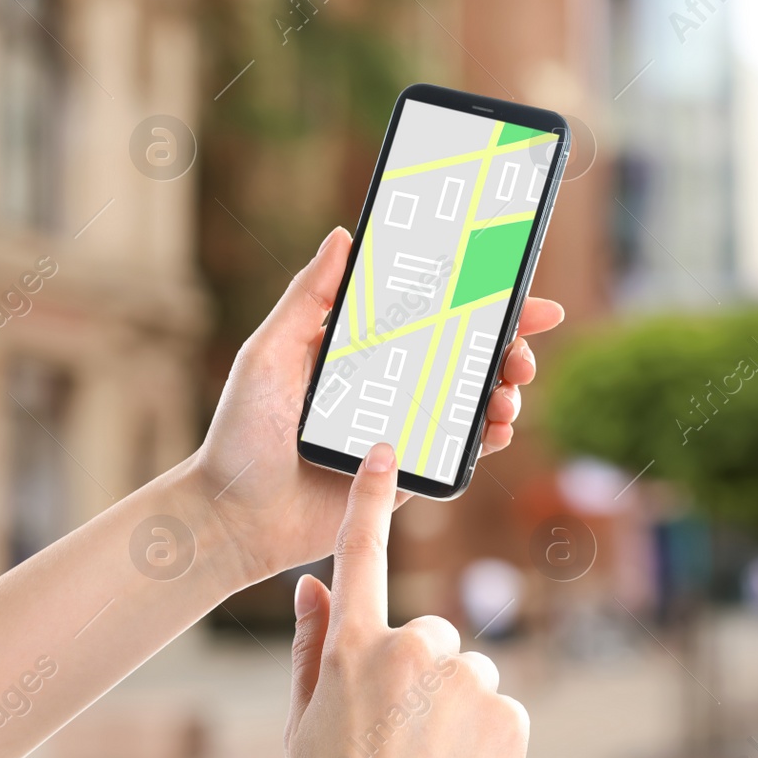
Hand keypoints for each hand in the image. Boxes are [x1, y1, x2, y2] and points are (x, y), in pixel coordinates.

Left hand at [189, 227, 563, 585]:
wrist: (236, 520)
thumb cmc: (240, 434)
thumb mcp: (268, 354)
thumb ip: (307, 299)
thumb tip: (342, 238)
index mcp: (362, 348)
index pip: (431, 312)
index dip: (478, 296)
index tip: (518, 285)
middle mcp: (390, 383)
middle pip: (467, 353)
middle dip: (509, 345)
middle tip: (521, 351)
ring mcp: (405, 426)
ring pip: (474, 399)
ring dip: (504, 390)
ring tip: (507, 394)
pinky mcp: (412, 469)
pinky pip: (462, 449)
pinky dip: (490, 436)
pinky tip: (496, 427)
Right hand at [283, 443, 527, 757]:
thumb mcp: (304, 727)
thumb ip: (314, 647)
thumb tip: (312, 583)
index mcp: (354, 651)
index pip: (360, 558)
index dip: (370, 500)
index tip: (384, 451)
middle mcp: (413, 651)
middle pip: (431, 638)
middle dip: (420, 677)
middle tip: (396, 743)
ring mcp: (466, 680)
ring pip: (468, 676)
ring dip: (454, 711)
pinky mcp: (510, 713)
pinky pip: (499, 709)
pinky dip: (485, 738)